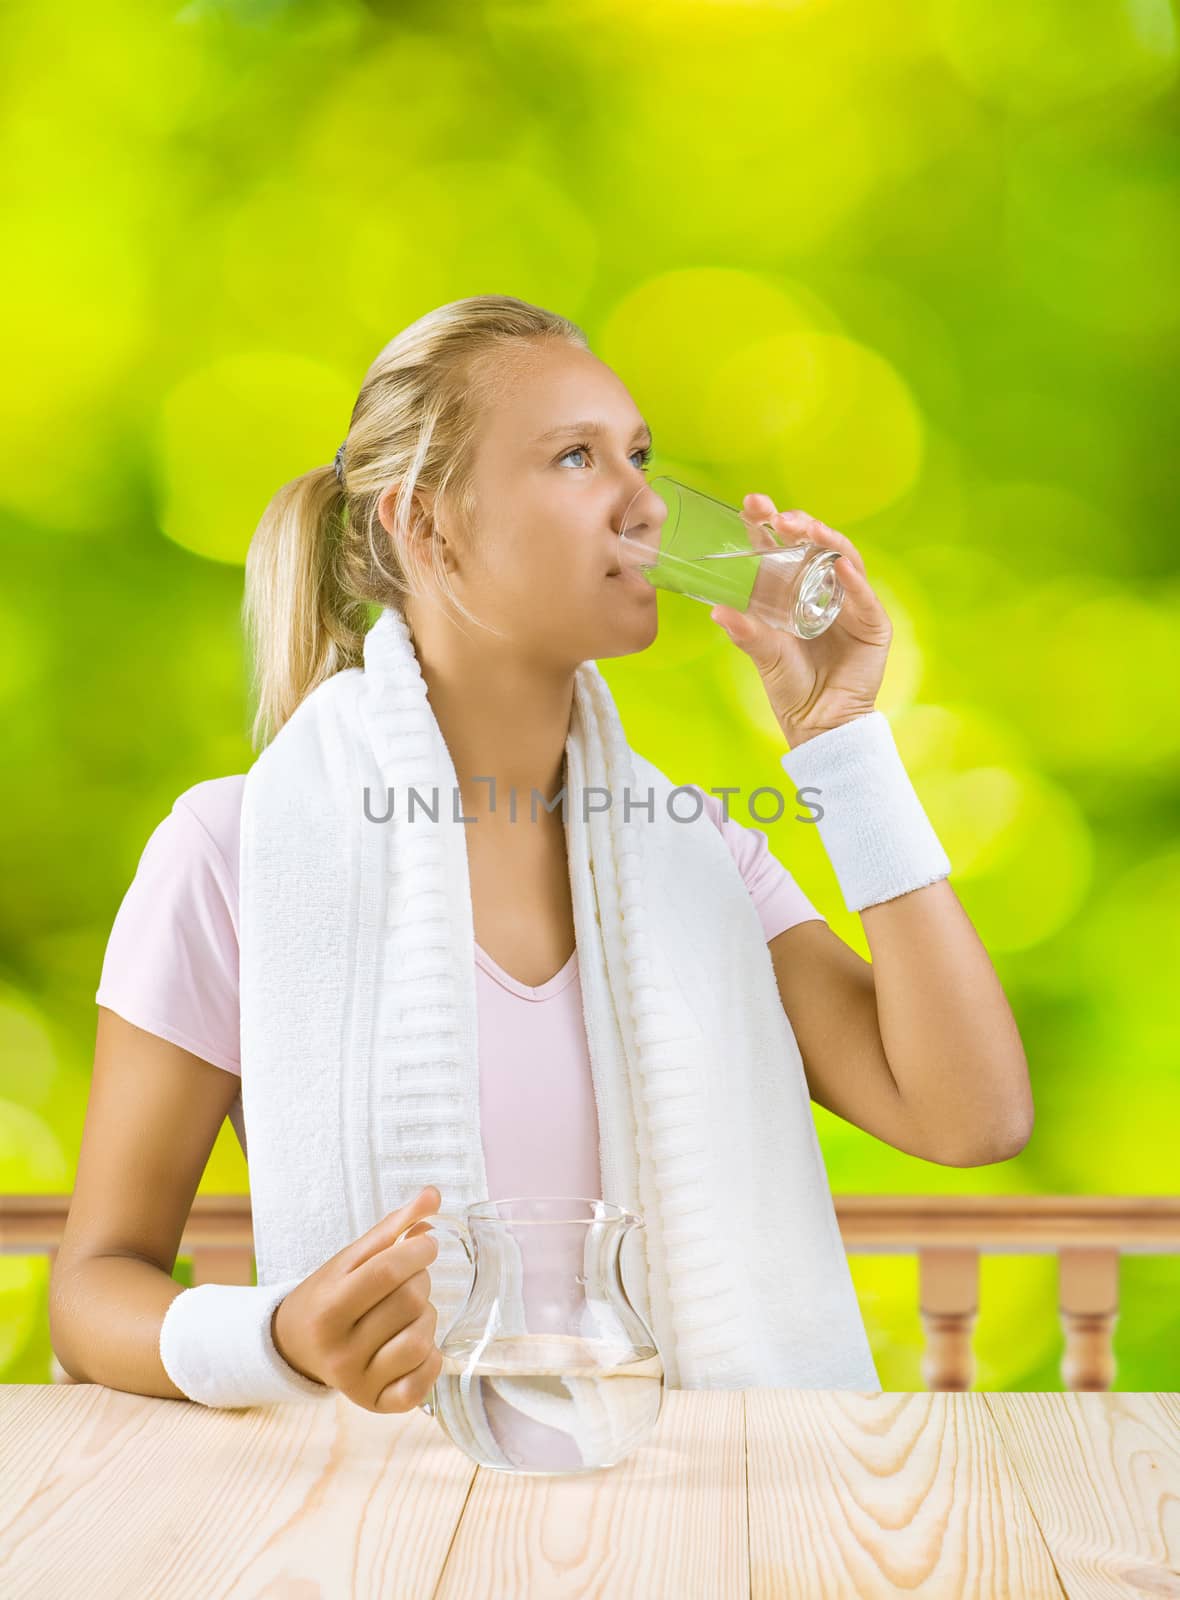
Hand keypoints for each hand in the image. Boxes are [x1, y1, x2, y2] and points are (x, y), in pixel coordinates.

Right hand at [271, 1184, 444, 1413]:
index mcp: (328, 1308)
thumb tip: (434, 1194)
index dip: (417, 1250)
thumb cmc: (329, 1295)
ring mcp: (357, 1382)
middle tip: (410, 1280)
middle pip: (409, 1303)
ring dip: (428, 1318)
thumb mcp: (350, 1259)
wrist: (295, 1346)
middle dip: (421, 1281)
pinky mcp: (375, 1405)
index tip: (426, 1243)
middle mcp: (339, 1351)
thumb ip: (392, 1227)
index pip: (386, 1272)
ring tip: (410, 1312)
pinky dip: (431, 1359)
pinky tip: (417, 1344)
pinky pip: (422, 1384)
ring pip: (420, 1340)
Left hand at [709, 494, 891, 746]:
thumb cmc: (790, 688)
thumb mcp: (764, 655)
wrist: (819, 725)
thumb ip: (747, 633)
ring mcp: (850, 603)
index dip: (767, 524)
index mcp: (790, 590)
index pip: (780, 548)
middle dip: (798, 524)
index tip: (752, 505)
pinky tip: (839, 565)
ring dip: (826, 540)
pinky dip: (853, 579)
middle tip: (778, 516)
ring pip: (843, 560)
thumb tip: (717, 612)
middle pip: (814, 545)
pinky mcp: (872, 624)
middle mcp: (822, 589)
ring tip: (807, 529)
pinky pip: (863, 596)